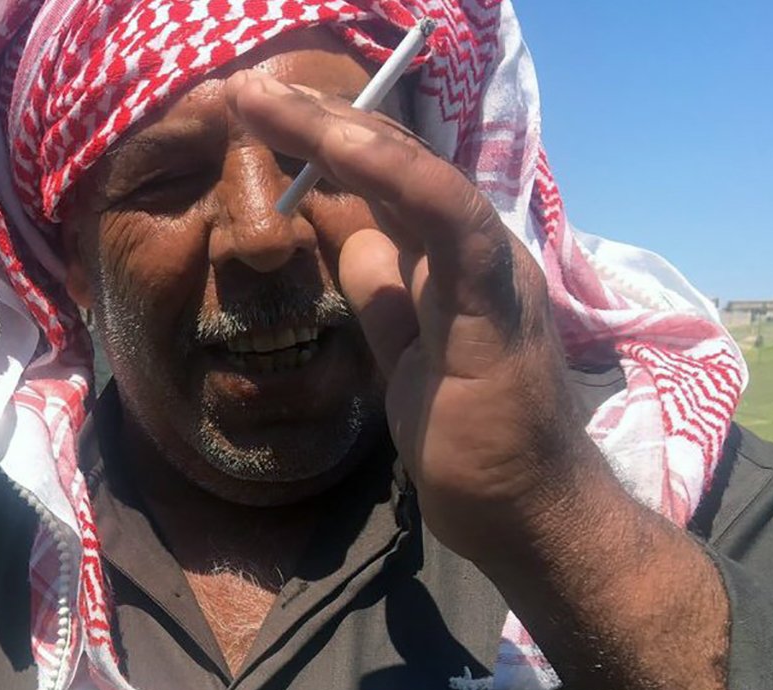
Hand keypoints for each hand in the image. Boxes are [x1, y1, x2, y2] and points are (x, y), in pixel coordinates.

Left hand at [225, 70, 609, 564]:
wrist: (524, 514)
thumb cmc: (472, 440)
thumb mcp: (404, 352)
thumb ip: (385, 294)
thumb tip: (354, 241)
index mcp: (453, 260)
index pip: (387, 180)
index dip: (327, 143)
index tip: (262, 120)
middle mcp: (476, 249)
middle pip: (395, 161)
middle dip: (318, 120)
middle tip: (248, 92)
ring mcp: (491, 269)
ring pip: (417, 173)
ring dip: (340, 130)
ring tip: (270, 103)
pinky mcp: (494, 304)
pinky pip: (449, 221)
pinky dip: (395, 174)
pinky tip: (338, 144)